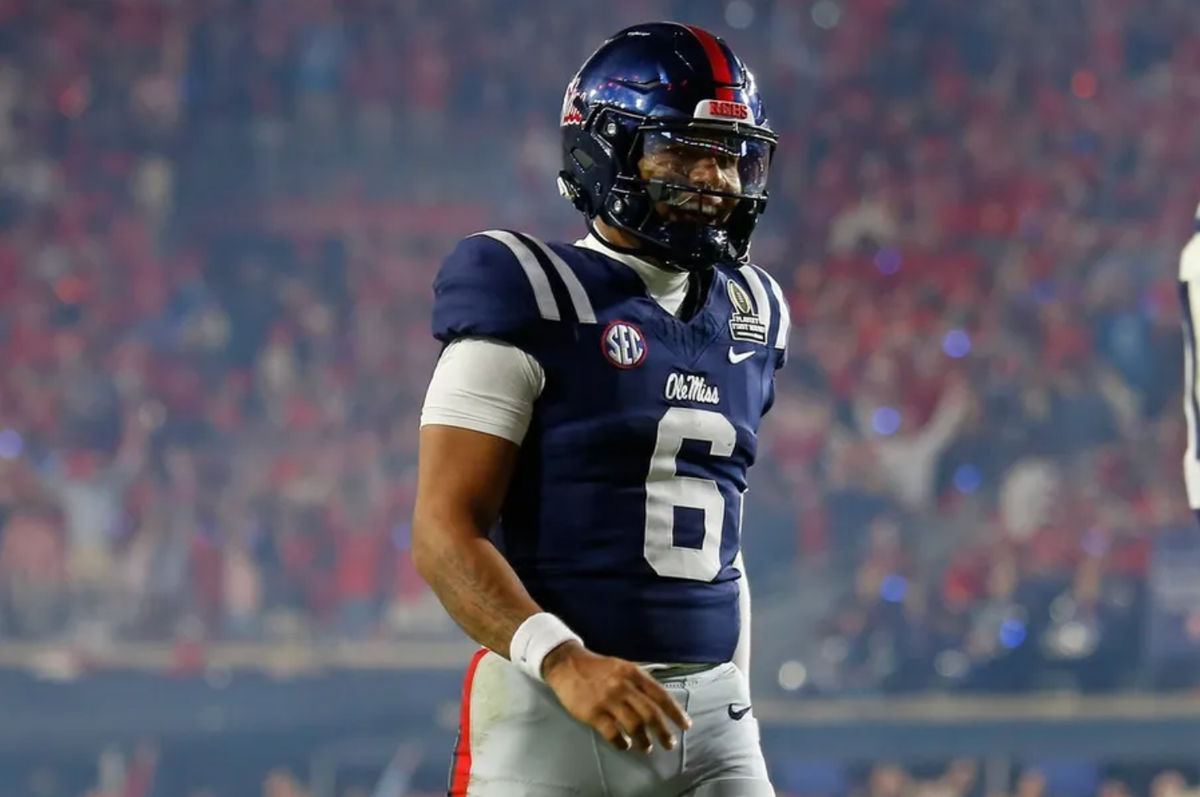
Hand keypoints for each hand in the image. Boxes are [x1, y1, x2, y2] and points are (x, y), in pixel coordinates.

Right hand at [542, 641, 691, 753]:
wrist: (567, 665)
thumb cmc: (599, 668)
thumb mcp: (623, 667)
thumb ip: (640, 683)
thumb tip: (660, 704)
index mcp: (634, 673)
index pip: (661, 696)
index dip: (675, 712)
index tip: (685, 726)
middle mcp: (623, 686)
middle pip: (650, 713)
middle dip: (663, 731)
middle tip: (669, 744)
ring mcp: (608, 700)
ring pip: (634, 725)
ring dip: (644, 740)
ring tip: (647, 747)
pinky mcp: (593, 713)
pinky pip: (613, 733)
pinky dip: (622, 743)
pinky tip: (625, 745)